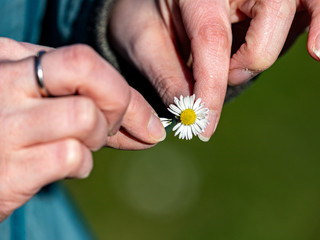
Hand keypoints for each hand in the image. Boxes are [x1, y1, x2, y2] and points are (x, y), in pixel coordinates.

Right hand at [0, 38, 164, 221]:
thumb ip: (96, 108)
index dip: (123, 91)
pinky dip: (81, 166)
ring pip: (85, 116)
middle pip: (86, 69)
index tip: (146, 121)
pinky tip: (65, 169)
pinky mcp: (7, 168)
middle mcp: (4, 82)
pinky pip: (70, 155)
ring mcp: (4, 124)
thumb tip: (151, 127)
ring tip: (79, 147)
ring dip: (96, 139)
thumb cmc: (14, 136)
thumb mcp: (46, 105)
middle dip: (118, 104)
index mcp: (12, 59)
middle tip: (112, 128)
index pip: (84, 59)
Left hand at [109, 0, 319, 140]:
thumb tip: (189, 113)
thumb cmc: (144, 14)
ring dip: (319, 24)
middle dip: (250, 59)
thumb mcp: (141, 40)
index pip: (212, 39)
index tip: (203, 126)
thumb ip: (165, 74)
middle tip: (226, 76)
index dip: (210, 87)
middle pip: (270, 13)